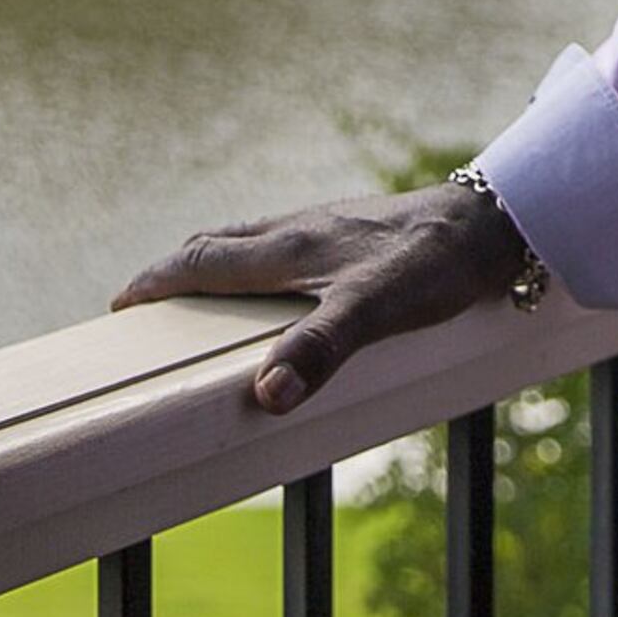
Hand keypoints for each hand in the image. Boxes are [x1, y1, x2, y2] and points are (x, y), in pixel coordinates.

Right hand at [114, 182, 532, 413]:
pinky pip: (287, 242)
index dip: (158, 281)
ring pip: (254, 239)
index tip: (122, 303)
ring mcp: (329, 225)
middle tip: (147, 298)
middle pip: (220, 243)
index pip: (203, 260)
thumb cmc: (435, 263)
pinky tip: (285, 282)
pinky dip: (259, 261)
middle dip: (177, 269)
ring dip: (218, 261)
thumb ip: (319, 350)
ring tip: (204, 289)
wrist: (495, 220)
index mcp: (289, 248)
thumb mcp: (375, 312)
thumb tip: (264, 396)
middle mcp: (300, 229)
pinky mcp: (358, 230)